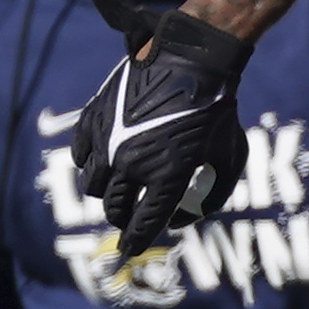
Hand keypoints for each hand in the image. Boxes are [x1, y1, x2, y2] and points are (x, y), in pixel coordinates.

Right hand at [69, 0, 252, 253]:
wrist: (191, 58)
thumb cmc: (216, 109)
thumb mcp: (229, 157)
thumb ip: (211, 196)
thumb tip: (182, 221)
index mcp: (167, 177)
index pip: (144, 225)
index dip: (136, 242)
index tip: (130, 250)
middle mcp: (133, 164)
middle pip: (114, 209)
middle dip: (122, 218)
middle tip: (129, 217)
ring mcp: (109, 142)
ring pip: (92, 187)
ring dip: (105, 193)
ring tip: (118, 188)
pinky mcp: (94, 119)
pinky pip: (79, 155)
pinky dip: (88, 163)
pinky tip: (103, 160)